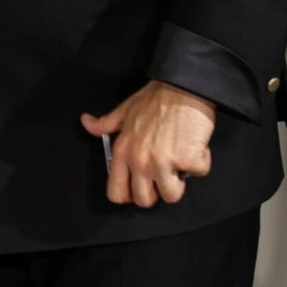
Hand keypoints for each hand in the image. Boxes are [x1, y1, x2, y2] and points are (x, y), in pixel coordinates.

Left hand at [82, 82, 215, 207]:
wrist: (184, 87)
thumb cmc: (155, 98)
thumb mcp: (124, 110)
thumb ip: (105, 123)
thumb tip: (85, 122)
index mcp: (122, 152)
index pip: (116, 193)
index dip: (130, 194)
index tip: (142, 185)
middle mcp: (139, 161)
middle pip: (144, 200)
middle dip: (157, 191)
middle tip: (165, 174)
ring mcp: (163, 163)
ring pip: (171, 196)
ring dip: (180, 182)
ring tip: (182, 162)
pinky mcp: (188, 160)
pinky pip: (198, 173)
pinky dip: (201, 161)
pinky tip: (197, 146)